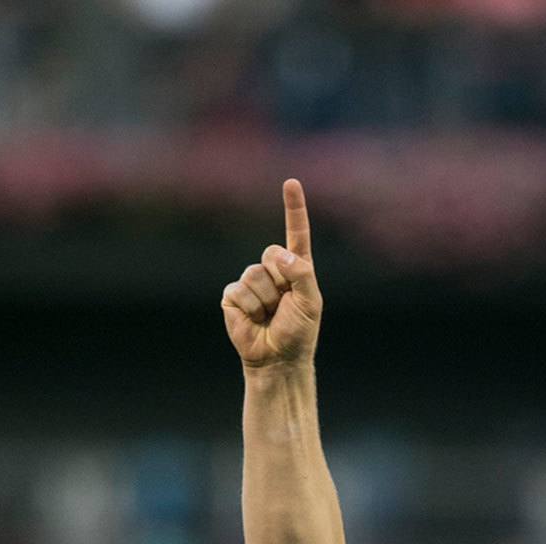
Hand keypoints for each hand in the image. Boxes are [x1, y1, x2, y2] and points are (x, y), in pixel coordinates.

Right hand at [221, 178, 322, 368]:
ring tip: (269, 316)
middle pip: (271, 253)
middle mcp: (273, 271)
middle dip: (279, 279)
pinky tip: (255, 320)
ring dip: (265, 299)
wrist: (278, 359)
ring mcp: (250, 282)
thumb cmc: (298, 332)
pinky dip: (250, 308)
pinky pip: (239, 290)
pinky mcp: (233, 296)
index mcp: (296, 269)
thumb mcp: (311, 302)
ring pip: (255, 274)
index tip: (291, 182)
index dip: (294, 208)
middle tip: (283, 305)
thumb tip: (280, 255)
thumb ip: (302, 273)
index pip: (296, 233)